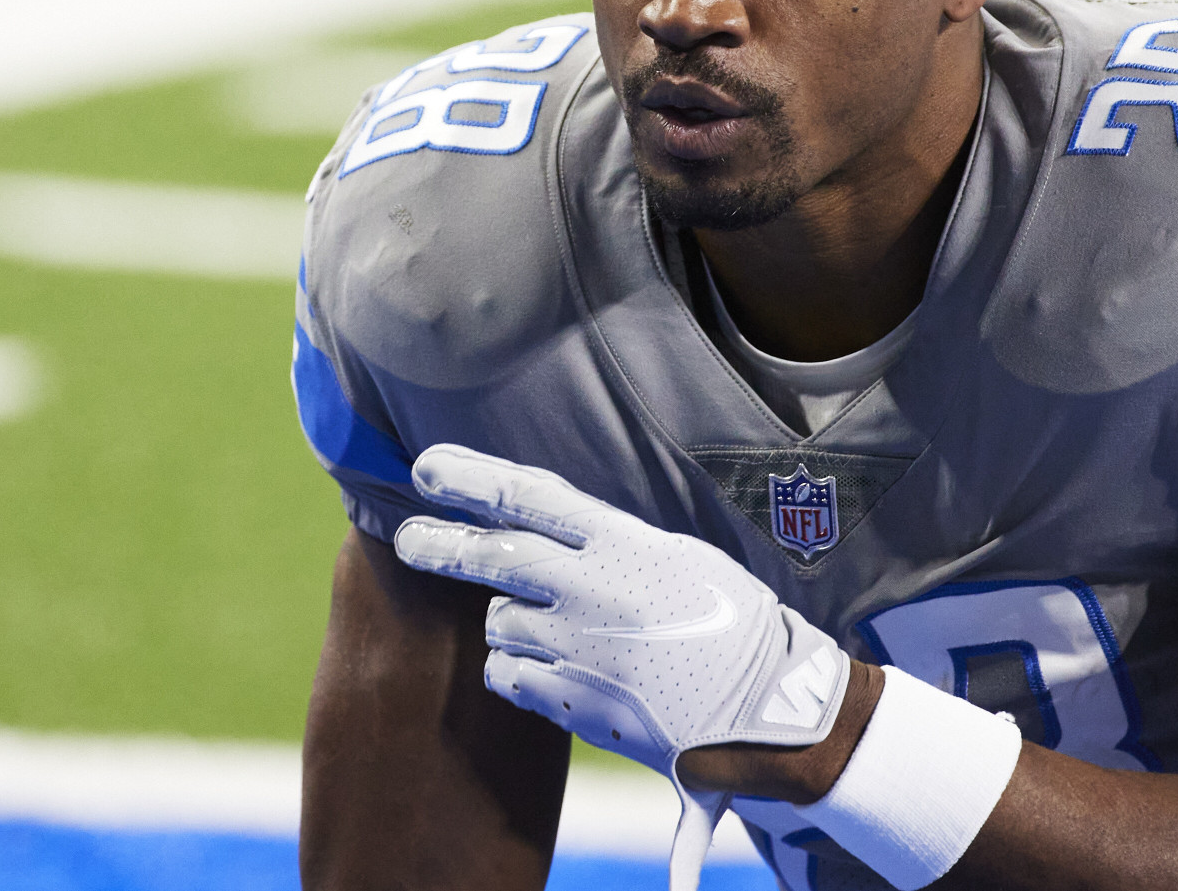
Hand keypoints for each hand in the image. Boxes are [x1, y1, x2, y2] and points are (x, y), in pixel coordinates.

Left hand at [392, 445, 850, 889]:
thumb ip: (610, 546)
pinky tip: (557, 670)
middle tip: (408, 539)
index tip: (426, 468)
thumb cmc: (734, 625)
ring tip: (560, 631)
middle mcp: (591, 589)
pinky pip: (509, 676)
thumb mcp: (679, 559)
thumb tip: (551, 534)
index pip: (527, 496)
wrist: (769, 709)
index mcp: (623, 542)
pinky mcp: (572, 702)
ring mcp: (577, 647)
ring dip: (512, 623)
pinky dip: (518, 671)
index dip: (469, 479)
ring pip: (500, 623)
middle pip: (491, 555)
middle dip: (440, 544)